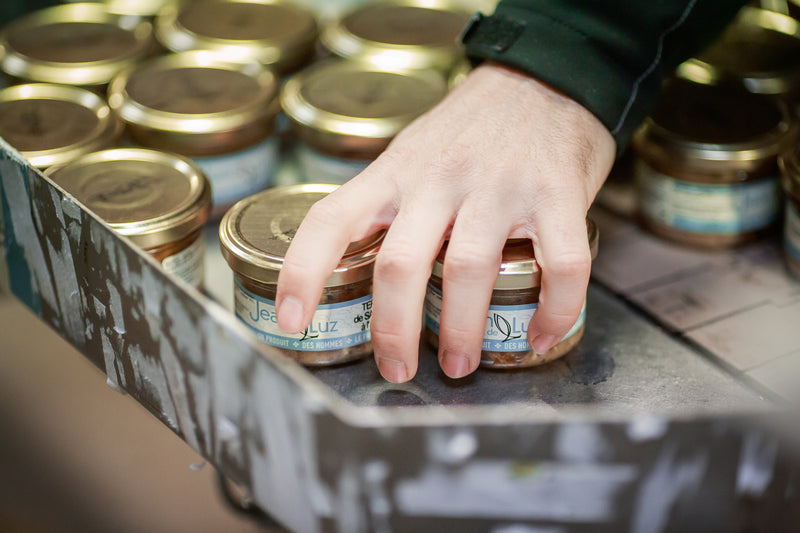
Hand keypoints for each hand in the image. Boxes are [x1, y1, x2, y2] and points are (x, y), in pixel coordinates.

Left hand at [275, 62, 615, 381]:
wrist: (547, 76)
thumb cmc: (474, 127)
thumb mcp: (412, 152)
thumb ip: (388, 203)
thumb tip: (357, 266)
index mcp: (396, 172)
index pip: (332, 219)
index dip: (303, 272)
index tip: (291, 321)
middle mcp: (440, 178)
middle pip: (399, 264)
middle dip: (393, 330)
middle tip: (397, 370)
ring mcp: (499, 186)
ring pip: (468, 271)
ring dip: (462, 331)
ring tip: (460, 365)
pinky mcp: (556, 195)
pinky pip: (560, 266)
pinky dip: (553, 311)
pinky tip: (541, 335)